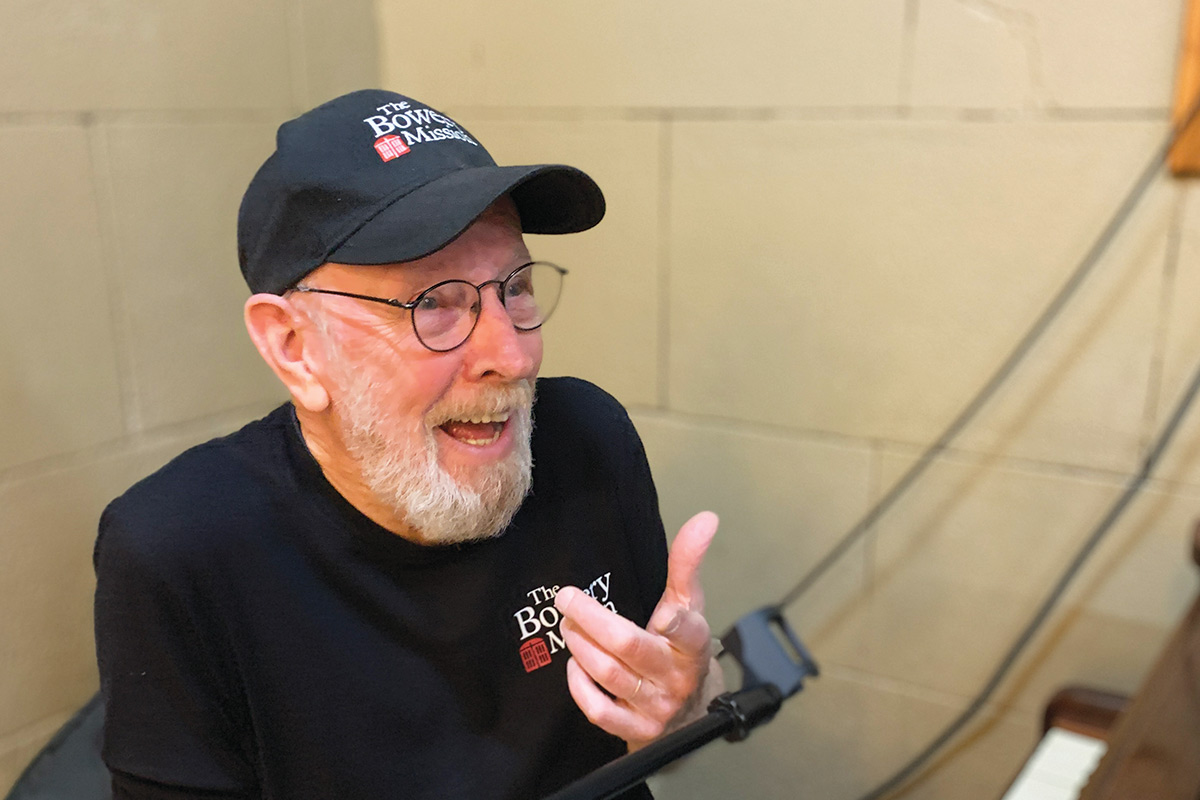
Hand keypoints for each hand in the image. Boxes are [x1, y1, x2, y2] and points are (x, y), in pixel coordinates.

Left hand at [554, 511, 722, 748]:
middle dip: (591, 619)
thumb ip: (688, 562)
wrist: (689, 710)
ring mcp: (656, 707)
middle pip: (629, 647)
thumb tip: (706, 518)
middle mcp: (676, 677)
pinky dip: (580, 686)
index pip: (690, 634)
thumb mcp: (689, 604)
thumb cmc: (682, 647)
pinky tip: (574, 665)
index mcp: (693, 645)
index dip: (678, 626)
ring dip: (580, 644)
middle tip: (565, 598)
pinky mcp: (636, 732)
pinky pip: (600, 711)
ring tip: (567, 624)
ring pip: (609, 673)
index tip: (665, 615)